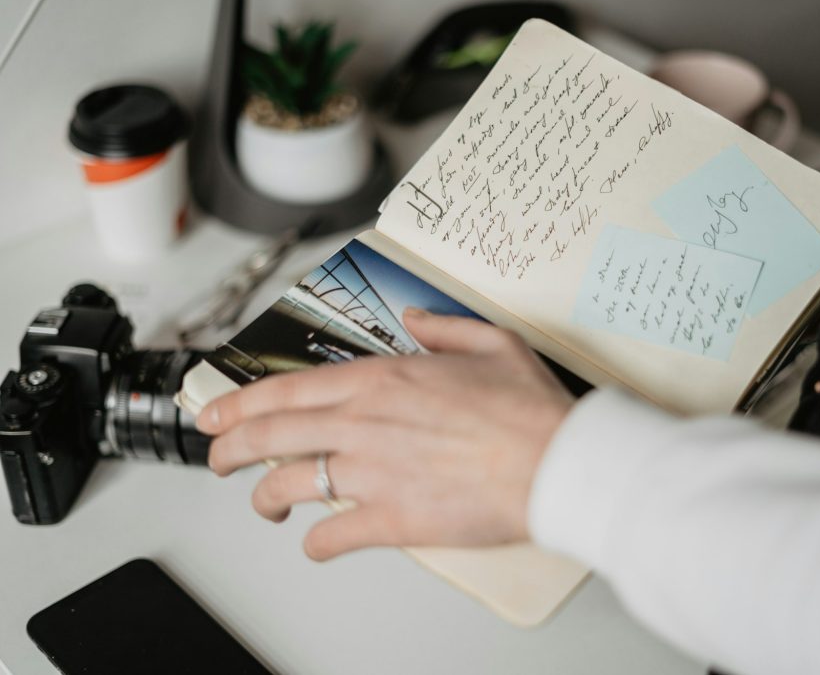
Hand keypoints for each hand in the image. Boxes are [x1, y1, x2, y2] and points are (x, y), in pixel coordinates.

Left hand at [197, 309, 573, 560]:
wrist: (556, 463)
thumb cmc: (529, 409)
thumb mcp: (492, 342)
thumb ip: (443, 327)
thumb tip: (415, 320)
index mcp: (382, 380)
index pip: (287, 389)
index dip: (240, 403)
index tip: (218, 413)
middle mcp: (363, 424)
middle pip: (270, 436)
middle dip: (230, 449)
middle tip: (218, 458)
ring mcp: (373, 473)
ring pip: (288, 487)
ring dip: (264, 500)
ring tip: (264, 506)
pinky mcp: (392, 520)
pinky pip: (332, 537)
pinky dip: (317, 545)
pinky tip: (317, 545)